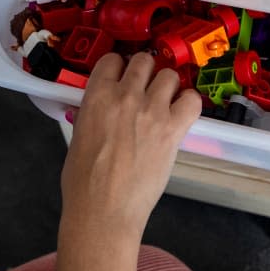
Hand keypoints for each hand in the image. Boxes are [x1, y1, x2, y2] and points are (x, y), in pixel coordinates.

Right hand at [61, 53, 201, 240]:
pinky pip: (192, 100)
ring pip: (169, 75)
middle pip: (144, 61)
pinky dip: (189, 103)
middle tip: (145, 88)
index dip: (119, 68)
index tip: (122, 77)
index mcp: (96, 96)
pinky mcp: (173, 129)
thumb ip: (91, 114)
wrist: (103, 210)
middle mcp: (126, 96)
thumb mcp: (78, 137)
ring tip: (164, 102)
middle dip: (145, 72)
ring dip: (167, 86)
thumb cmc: (84, 182)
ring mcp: (152, 111)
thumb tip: (97, 108)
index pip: (112, 59)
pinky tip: (181, 114)